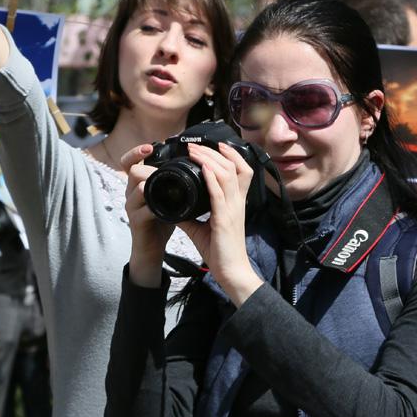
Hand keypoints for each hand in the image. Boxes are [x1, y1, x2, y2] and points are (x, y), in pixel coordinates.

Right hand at [121, 143, 173, 287]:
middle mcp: (131, 192)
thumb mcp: (164, 197)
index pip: (129, 161)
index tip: (151, 146)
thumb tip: (188, 161)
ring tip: (168, 186)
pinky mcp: (136, 222)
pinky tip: (169, 209)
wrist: (152, 248)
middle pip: (132, 170)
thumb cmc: (160, 220)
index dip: (137, 152)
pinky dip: (157, 208)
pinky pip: (144, 211)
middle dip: (148, 166)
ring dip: (153, 185)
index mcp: (138, 184)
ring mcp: (132, 207)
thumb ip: (169, 181)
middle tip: (162, 167)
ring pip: (137, 188)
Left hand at [178, 143, 261, 305]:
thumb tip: (174, 205)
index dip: (231, 155)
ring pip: (227, 175)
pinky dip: (211, 178)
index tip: (216, 144)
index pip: (241, 171)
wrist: (231, 271)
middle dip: (215, 152)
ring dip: (210, 159)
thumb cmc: (220, 250)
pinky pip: (219, 193)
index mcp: (236, 203)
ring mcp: (233, 209)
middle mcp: (238, 202)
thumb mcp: (202, 228)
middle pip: (233, 167)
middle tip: (197, 144)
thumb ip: (190, 214)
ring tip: (195, 150)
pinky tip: (203, 168)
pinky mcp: (224, 219)